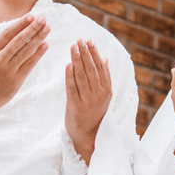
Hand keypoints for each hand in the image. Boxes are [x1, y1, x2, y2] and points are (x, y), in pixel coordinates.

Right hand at [0, 15, 48, 114]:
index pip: (7, 34)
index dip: (20, 24)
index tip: (30, 16)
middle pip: (19, 41)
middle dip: (32, 28)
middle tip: (43, 19)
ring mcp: (8, 70)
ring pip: (26, 51)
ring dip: (38, 38)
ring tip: (47, 29)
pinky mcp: (16, 80)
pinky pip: (29, 65)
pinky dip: (37, 55)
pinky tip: (45, 45)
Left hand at [65, 39, 111, 163]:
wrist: (87, 135)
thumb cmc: (94, 113)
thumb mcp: (104, 96)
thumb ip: (105, 77)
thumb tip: (106, 59)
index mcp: (107, 90)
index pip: (101, 67)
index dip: (94, 53)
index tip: (89, 40)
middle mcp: (99, 94)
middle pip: (91, 69)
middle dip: (85, 53)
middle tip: (79, 39)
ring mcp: (87, 100)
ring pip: (82, 76)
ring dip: (77, 60)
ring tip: (73, 47)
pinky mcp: (75, 105)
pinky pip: (72, 87)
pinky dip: (70, 75)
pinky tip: (68, 64)